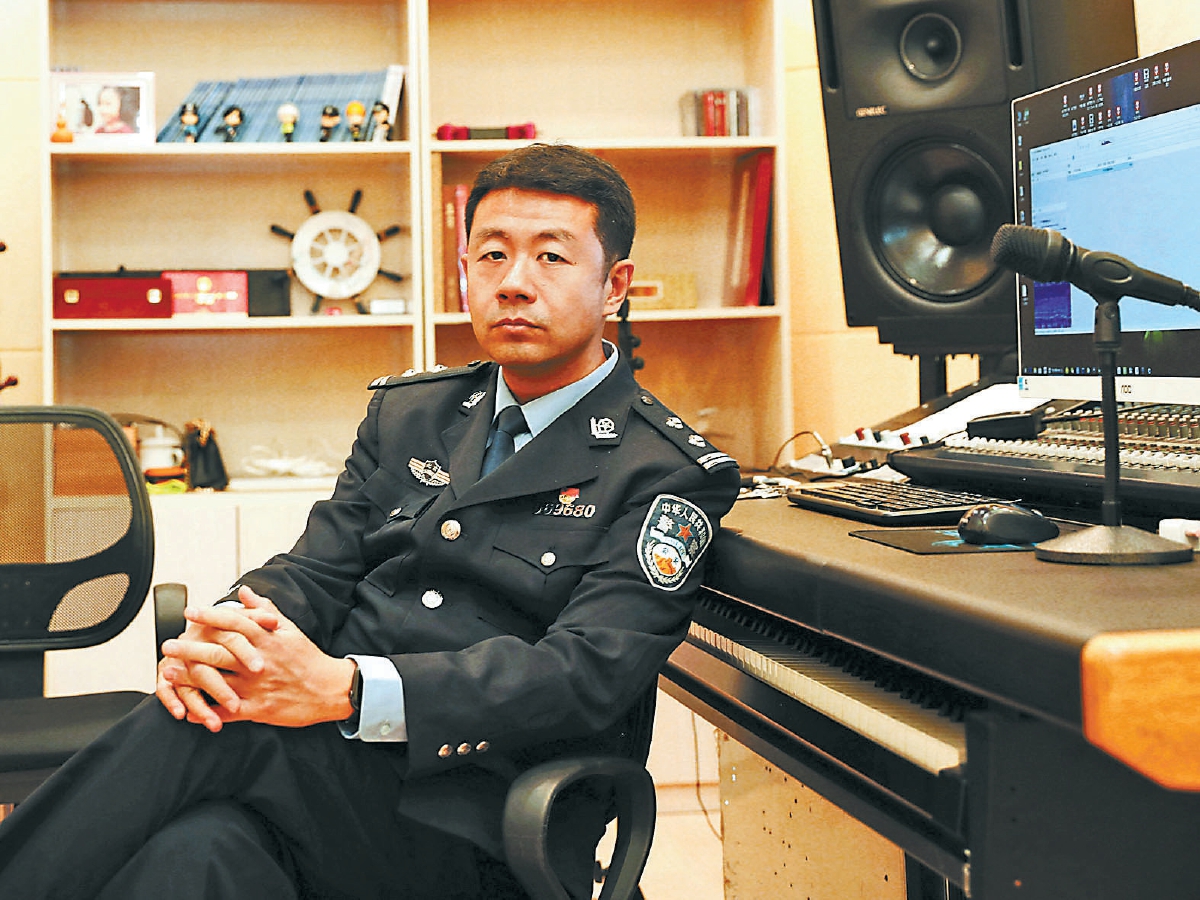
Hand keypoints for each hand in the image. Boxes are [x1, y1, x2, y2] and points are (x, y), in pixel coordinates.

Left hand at [158, 585, 354, 731]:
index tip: (190, 612)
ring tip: (170, 673)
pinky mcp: (260, 709)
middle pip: (220, 653)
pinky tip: (189, 710)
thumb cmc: (308, 657)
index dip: (210, 617)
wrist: (331, 689)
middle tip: (168, 644)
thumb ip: (263, 610)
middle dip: (191, 648)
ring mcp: (258, 687)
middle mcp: (260, 662)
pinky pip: (228, 712)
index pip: (235, 623)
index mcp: (268, 640)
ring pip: (218, 682)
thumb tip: (243, 592)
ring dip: (191, 678)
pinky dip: (207, 712)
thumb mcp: (290, 629)